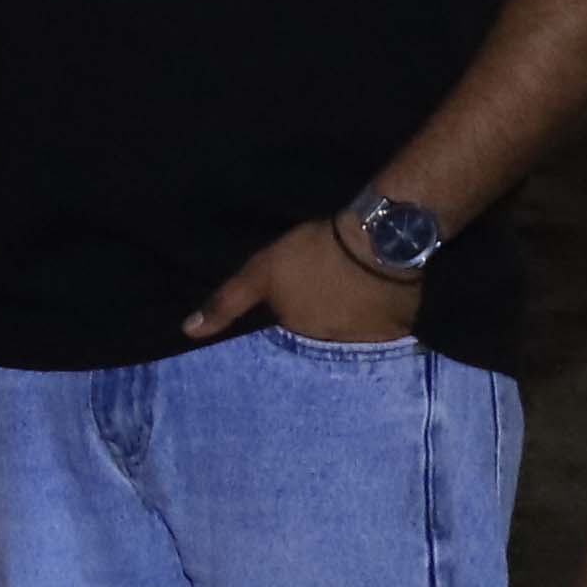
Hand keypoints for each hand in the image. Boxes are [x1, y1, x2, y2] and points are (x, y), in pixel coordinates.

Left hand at [186, 219, 420, 347]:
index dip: (290, 312)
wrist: (382, 240)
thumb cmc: (315, 253)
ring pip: (350, 331)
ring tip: (352, 290)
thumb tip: (188, 331)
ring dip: (349, 316)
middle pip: (319, 334)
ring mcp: (367, 339)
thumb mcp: (261, 271)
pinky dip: (379, 315)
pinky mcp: (398, 328)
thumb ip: (226, 303)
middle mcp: (332, 346)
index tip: (297, 295)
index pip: (288, 332)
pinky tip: (380, 296)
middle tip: (325, 288)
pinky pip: (383, 326)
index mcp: (298, 334)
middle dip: (319, 317)